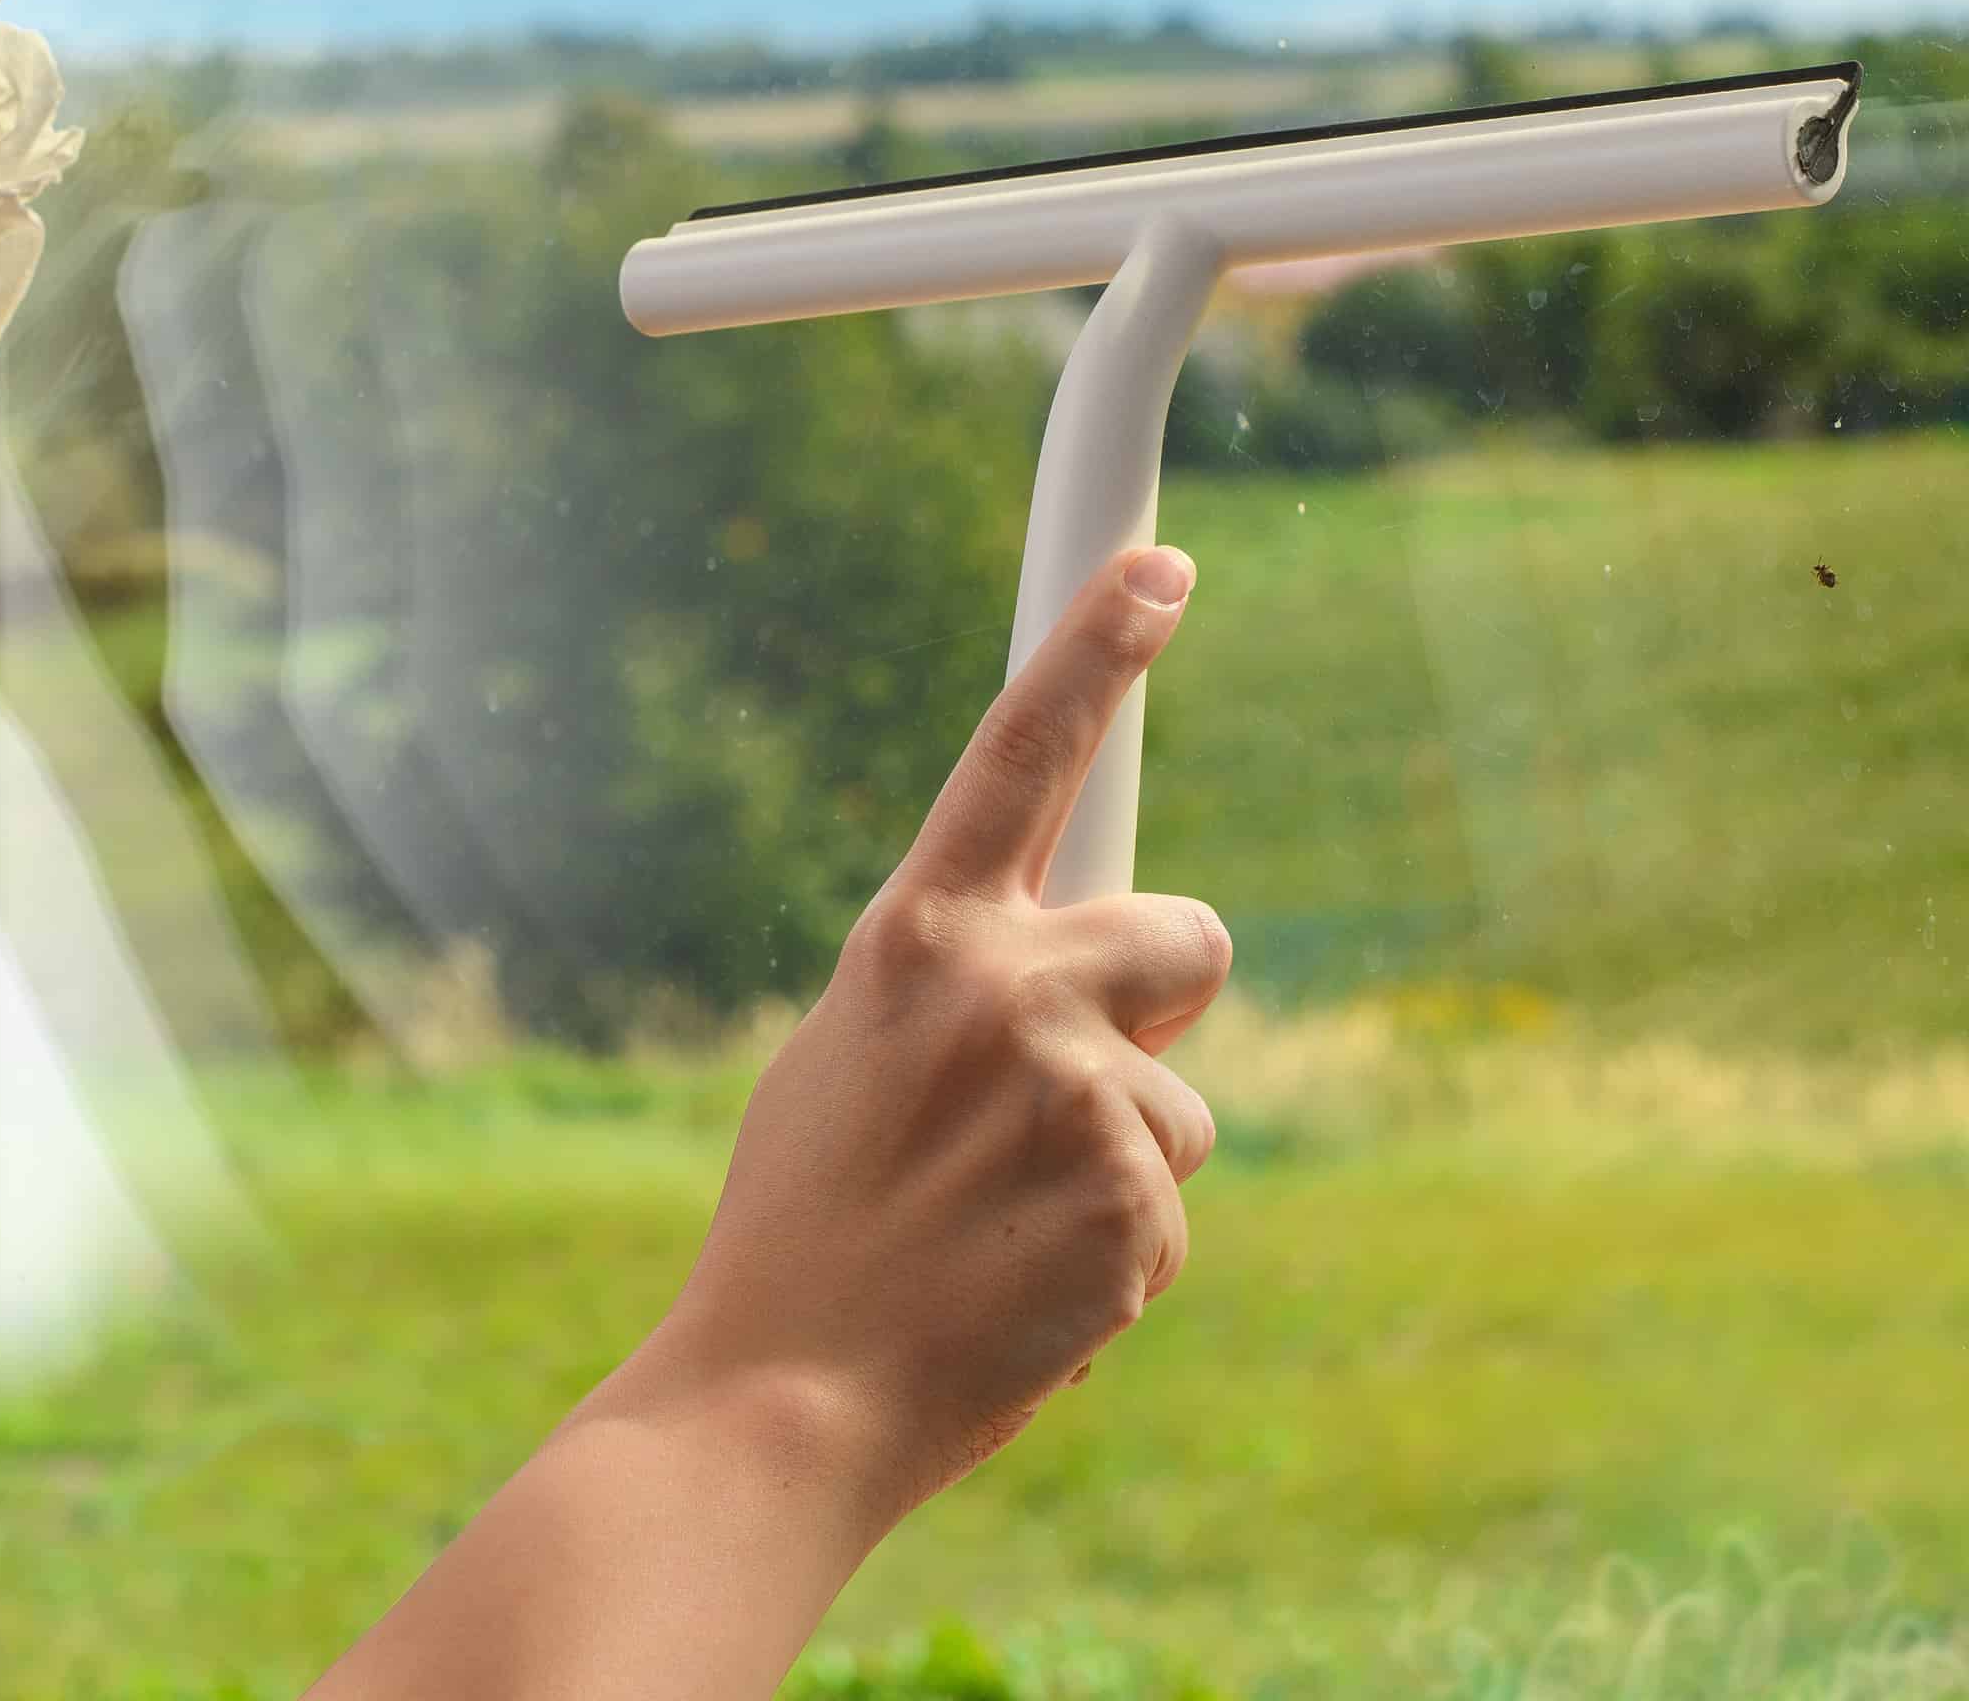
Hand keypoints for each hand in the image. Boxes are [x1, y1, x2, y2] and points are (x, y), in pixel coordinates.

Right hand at [638, 544, 1230, 1526]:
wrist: (783, 1399)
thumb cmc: (804, 1231)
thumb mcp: (845, 1059)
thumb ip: (949, 986)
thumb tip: (1058, 966)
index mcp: (916, 937)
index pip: (1022, 753)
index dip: (1097, 648)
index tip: (1162, 569)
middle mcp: (1008, 989)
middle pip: (1186, 941)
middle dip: (1156, 1009)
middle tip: (1063, 1101)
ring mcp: (1077, 1095)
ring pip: (1180, 1104)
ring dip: (1119, 1167)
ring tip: (1002, 1235)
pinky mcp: (1133, 1206)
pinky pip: (1171, 1214)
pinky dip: (1117, 1266)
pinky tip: (1026, 1296)